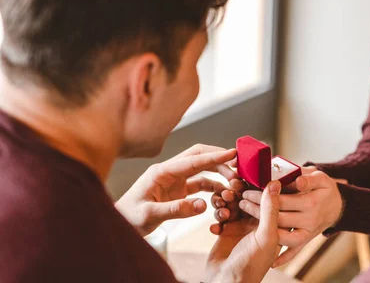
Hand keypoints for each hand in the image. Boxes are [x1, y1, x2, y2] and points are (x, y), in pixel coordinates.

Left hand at [115, 145, 237, 235]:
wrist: (120, 225)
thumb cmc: (129, 217)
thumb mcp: (149, 215)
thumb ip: (176, 209)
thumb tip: (203, 205)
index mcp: (162, 171)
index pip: (193, 160)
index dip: (214, 156)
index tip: (233, 153)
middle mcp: (170, 171)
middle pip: (199, 156)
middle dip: (220, 159)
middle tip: (239, 165)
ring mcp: (175, 179)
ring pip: (202, 168)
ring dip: (219, 172)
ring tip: (235, 182)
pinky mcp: (178, 189)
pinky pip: (200, 182)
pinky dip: (213, 186)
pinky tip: (223, 193)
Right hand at [204, 181, 282, 282]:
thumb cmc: (252, 265)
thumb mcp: (265, 235)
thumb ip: (271, 209)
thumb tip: (276, 183)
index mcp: (273, 224)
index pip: (268, 198)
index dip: (258, 187)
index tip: (246, 178)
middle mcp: (259, 223)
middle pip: (249, 198)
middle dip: (237, 193)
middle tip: (229, 191)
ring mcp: (242, 226)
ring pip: (233, 203)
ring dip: (225, 203)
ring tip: (221, 206)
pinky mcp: (226, 230)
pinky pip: (221, 214)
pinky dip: (217, 217)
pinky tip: (216, 227)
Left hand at [239, 171, 343, 266]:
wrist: (338, 206)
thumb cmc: (325, 189)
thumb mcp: (320, 178)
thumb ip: (308, 179)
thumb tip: (297, 181)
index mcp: (311, 203)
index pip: (281, 200)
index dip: (263, 195)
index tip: (249, 189)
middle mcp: (309, 221)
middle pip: (278, 217)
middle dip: (257, 208)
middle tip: (242, 200)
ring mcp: (307, 233)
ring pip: (283, 235)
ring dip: (264, 228)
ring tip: (247, 216)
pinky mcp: (306, 241)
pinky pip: (294, 252)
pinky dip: (283, 258)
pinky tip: (271, 262)